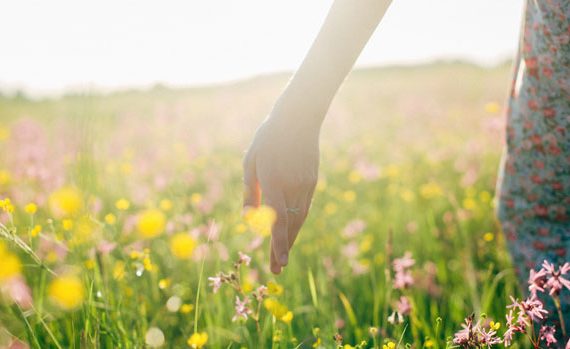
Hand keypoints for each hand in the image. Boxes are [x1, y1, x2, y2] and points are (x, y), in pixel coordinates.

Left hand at [243, 107, 319, 273]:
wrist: (299, 118)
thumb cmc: (268, 137)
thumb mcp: (251, 161)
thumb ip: (249, 191)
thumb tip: (249, 217)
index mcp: (273, 181)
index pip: (277, 220)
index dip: (278, 244)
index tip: (279, 264)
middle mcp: (292, 186)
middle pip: (290, 225)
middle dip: (282, 249)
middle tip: (276, 270)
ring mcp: (305, 185)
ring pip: (299, 219)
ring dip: (290, 239)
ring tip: (281, 257)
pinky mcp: (312, 182)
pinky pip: (304, 207)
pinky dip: (297, 223)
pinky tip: (291, 232)